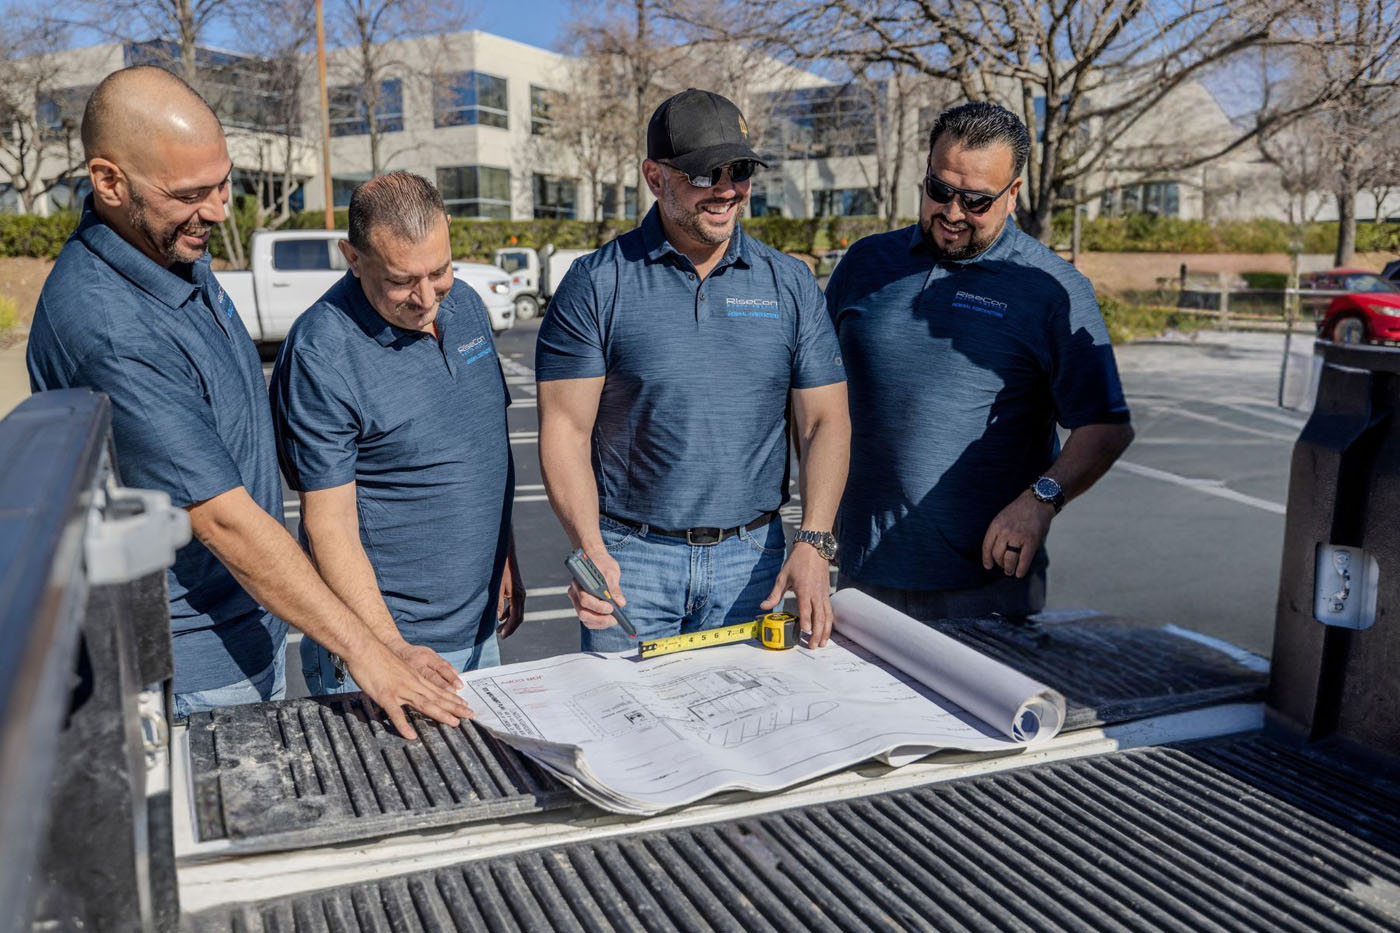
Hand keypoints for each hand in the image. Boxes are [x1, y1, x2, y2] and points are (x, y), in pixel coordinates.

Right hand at [345, 638, 472, 740]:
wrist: (364, 647)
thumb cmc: (378, 657)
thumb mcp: (398, 668)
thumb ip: (405, 679)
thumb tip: (409, 688)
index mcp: (415, 678)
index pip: (438, 690)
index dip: (452, 699)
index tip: (465, 705)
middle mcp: (412, 683)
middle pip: (437, 697)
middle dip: (455, 707)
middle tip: (470, 715)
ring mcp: (400, 690)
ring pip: (425, 704)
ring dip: (441, 714)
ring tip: (455, 723)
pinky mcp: (385, 695)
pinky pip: (396, 713)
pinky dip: (403, 725)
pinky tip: (411, 736)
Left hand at [497, 547, 525, 637]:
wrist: (506, 554)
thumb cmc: (500, 569)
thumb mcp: (496, 588)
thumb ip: (496, 604)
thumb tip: (496, 619)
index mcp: (517, 597)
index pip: (515, 618)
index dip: (509, 629)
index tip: (502, 636)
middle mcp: (521, 596)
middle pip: (518, 617)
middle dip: (510, 627)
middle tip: (500, 635)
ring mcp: (520, 592)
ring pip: (517, 611)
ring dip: (509, 620)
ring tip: (499, 627)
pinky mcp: (517, 589)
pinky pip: (515, 605)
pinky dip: (509, 612)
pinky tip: (500, 615)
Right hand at [569, 542, 626, 629]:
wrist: (595, 559)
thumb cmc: (602, 563)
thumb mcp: (611, 572)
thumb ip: (614, 588)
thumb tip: (620, 603)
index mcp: (580, 582)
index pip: (585, 599)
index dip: (598, 607)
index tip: (611, 608)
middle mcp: (575, 592)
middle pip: (583, 612)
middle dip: (600, 618)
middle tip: (614, 618)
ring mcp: (577, 600)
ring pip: (585, 618)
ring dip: (600, 623)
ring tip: (613, 620)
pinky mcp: (582, 606)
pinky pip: (588, 620)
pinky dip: (598, 623)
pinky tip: (608, 620)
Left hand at [761, 541, 834, 646]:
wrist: (814, 548)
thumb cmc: (797, 561)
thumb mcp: (782, 577)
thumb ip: (774, 594)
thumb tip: (764, 606)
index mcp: (804, 588)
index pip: (806, 608)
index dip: (806, 621)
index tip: (805, 632)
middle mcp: (816, 593)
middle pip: (819, 616)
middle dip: (817, 633)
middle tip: (812, 645)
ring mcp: (823, 593)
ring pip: (827, 616)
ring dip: (826, 631)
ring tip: (822, 643)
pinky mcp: (827, 593)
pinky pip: (829, 610)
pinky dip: (829, 622)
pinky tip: (827, 630)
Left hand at [982, 490, 1054, 578]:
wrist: (1037, 501)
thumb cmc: (1019, 511)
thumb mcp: (1002, 518)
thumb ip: (998, 533)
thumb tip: (994, 553)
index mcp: (996, 525)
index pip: (987, 547)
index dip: (987, 559)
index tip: (988, 566)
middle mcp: (1005, 532)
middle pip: (997, 555)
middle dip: (1000, 563)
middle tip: (1004, 566)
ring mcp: (1018, 537)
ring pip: (1009, 560)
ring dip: (1008, 569)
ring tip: (1010, 571)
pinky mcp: (1031, 541)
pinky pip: (1024, 560)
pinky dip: (1021, 570)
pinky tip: (1019, 574)